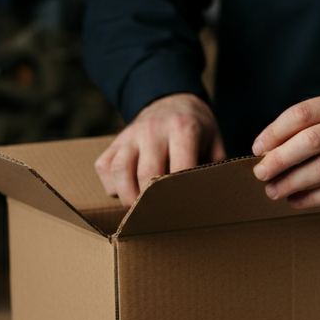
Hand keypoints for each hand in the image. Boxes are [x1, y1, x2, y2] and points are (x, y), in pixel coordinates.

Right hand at [95, 92, 225, 206]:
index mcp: (183, 128)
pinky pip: (105, 168)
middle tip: (162, 219)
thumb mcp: (215, 142)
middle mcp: (153, 129)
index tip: (186, 213)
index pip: (179, 169)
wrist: (172, 100)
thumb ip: (214, 168)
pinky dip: (112, 186)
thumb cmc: (196, 128)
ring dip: (128, 197)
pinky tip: (127, 192)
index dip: (181, 195)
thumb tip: (213, 199)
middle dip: (152, 202)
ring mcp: (130, 134)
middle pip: (146, 174)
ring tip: (140, 211)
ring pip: (119, 171)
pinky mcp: (114, 141)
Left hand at [251, 89, 319, 208]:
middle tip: (260, 172)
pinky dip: (315, 197)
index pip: (304, 113)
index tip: (259, 146)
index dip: (275, 131)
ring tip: (274, 190)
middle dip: (277, 159)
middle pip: (308, 141)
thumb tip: (286, 140)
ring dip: (292, 181)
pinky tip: (299, 201)